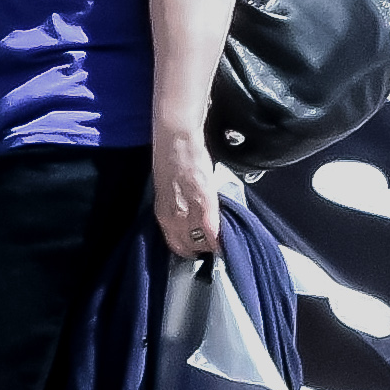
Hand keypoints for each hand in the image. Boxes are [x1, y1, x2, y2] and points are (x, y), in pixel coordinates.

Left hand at [148, 123, 222, 260]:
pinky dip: (220, 239)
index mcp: (162, 214)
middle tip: (211, 245)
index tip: (198, 247)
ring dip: (212, 244)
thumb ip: (177, 205)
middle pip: (188, 248)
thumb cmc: (172, 159)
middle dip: (200, 249)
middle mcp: (172, 218)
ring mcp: (188, 214)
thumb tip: (188, 214)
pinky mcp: (205, 206)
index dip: (189, 248)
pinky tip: (227, 239)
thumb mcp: (169, 189)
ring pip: (202, 244)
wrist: (176, 140)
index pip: (175, 245)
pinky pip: (213, 233)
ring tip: (220, 238)